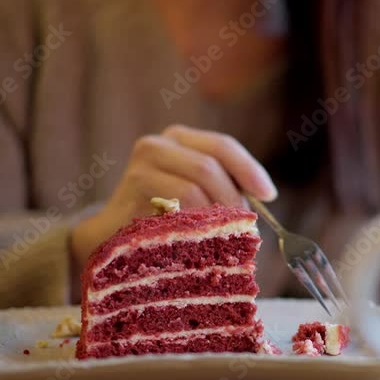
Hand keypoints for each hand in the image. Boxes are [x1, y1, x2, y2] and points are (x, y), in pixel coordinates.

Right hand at [68, 125, 276, 297]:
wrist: (111, 236)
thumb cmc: (163, 217)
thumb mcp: (195, 194)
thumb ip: (223, 188)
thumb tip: (262, 202)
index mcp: (180, 139)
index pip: (222, 146)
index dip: (249, 169)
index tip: (269, 195)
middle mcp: (158, 144)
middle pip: (209, 166)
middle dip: (232, 200)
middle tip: (243, 228)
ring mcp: (141, 165)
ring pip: (192, 188)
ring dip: (213, 217)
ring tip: (219, 238)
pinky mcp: (130, 190)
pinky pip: (172, 207)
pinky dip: (191, 226)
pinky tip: (195, 241)